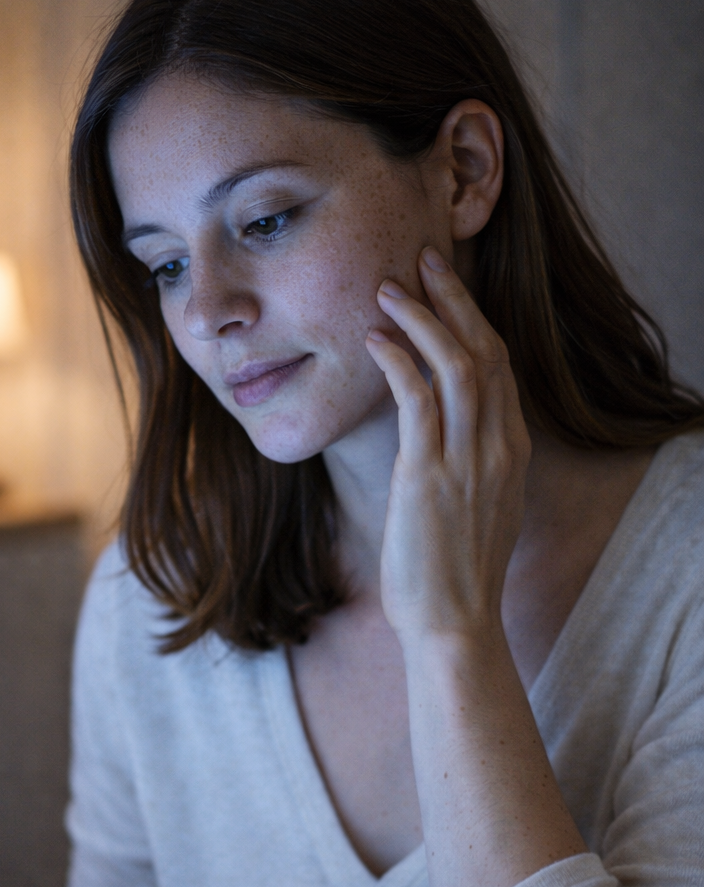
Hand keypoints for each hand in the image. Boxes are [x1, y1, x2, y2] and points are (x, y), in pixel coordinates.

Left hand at [366, 247, 530, 646]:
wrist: (454, 625)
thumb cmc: (451, 575)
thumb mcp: (472, 510)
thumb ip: (465, 467)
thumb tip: (436, 441)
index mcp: (512, 451)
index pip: (500, 366)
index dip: (472, 319)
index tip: (444, 288)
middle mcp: (498, 447)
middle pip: (486, 349)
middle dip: (454, 299)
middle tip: (421, 261)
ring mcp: (468, 460)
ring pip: (457, 363)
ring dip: (423, 317)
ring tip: (389, 287)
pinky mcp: (428, 476)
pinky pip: (417, 400)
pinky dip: (398, 361)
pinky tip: (375, 340)